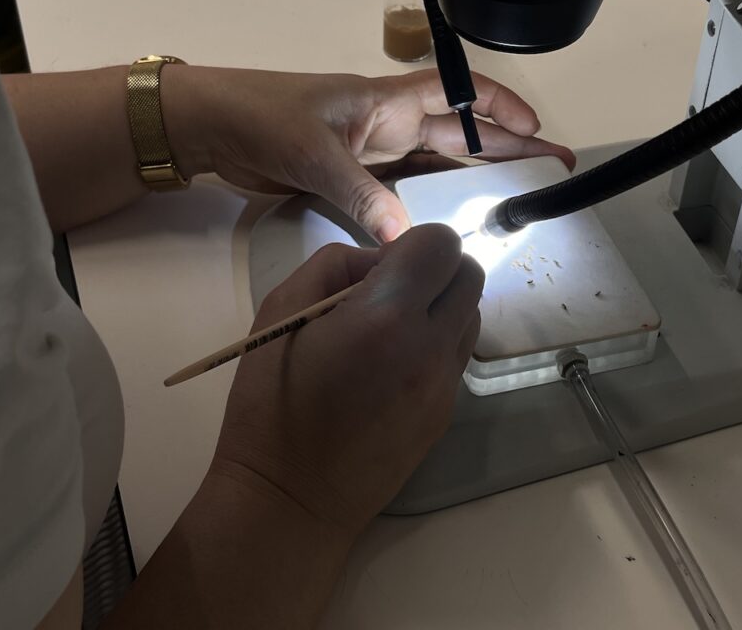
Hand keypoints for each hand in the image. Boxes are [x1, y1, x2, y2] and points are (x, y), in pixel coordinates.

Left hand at [163, 67, 574, 241]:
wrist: (213, 128)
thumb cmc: (264, 119)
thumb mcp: (314, 153)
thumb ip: (362, 193)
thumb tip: (408, 237)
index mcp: (387, 101)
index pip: (458, 93)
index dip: (500, 108)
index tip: (536, 130)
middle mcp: (389, 125)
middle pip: (460, 135)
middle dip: (507, 148)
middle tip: (551, 170)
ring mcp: (373, 154)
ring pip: (438, 166)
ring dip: (476, 178)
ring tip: (518, 197)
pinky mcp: (354, 179)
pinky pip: (405, 191)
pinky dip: (432, 204)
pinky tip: (454, 221)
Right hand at [211, 224, 483, 537]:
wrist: (290, 498)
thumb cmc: (270, 403)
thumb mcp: (281, 310)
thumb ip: (337, 265)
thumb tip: (380, 262)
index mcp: (386, 314)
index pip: (442, 244)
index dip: (414, 245)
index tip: (381, 269)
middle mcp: (430, 346)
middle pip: (470, 275)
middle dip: (435, 270)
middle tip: (389, 294)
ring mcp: (445, 384)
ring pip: (470, 316)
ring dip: (441, 308)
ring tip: (391, 332)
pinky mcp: (447, 413)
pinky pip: (457, 357)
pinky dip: (436, 346)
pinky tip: (392, 370)